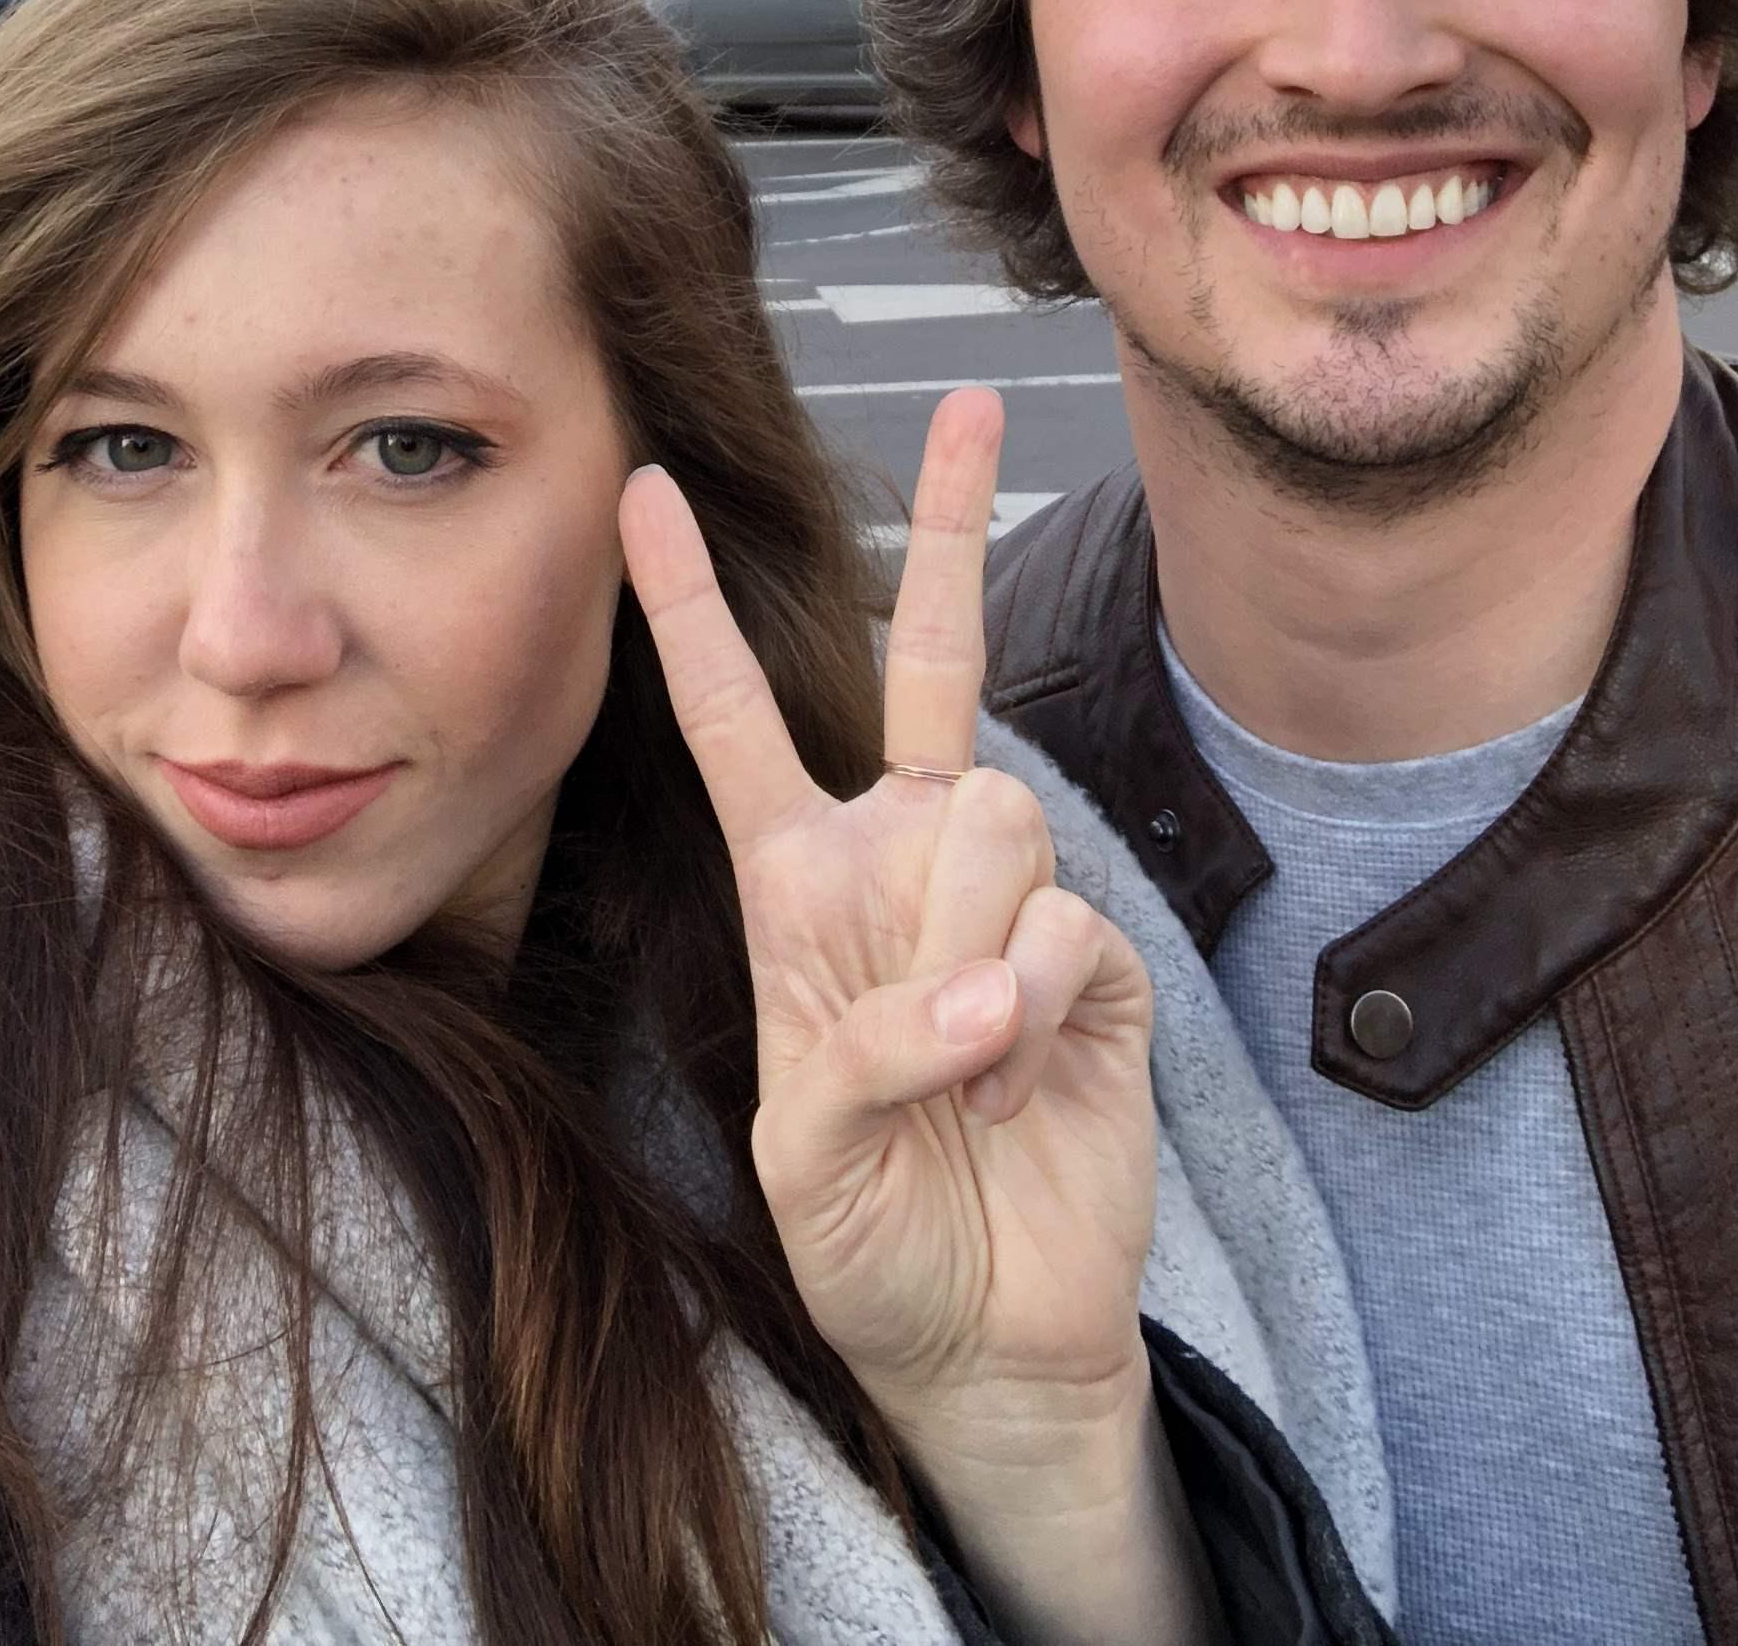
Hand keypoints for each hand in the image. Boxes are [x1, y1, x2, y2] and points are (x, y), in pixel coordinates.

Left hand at [619, 389, 1158, 1465]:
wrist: (986, 1335)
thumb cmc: (865, 1235)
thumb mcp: (801, 1156)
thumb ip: (861, 1055)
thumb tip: (981, 981)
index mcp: (798, 881)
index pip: (736, 718)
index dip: (687, 609)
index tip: (641, 493)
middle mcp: (901, 857)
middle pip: (930, 658)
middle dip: (954, 524)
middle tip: (978, 401)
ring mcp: (1003, 897)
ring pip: (991, 816)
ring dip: (963, 946)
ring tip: (956, 1064)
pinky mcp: (1096, 958)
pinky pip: (1059, 927)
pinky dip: (1027, 1014)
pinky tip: (1014, 1086)